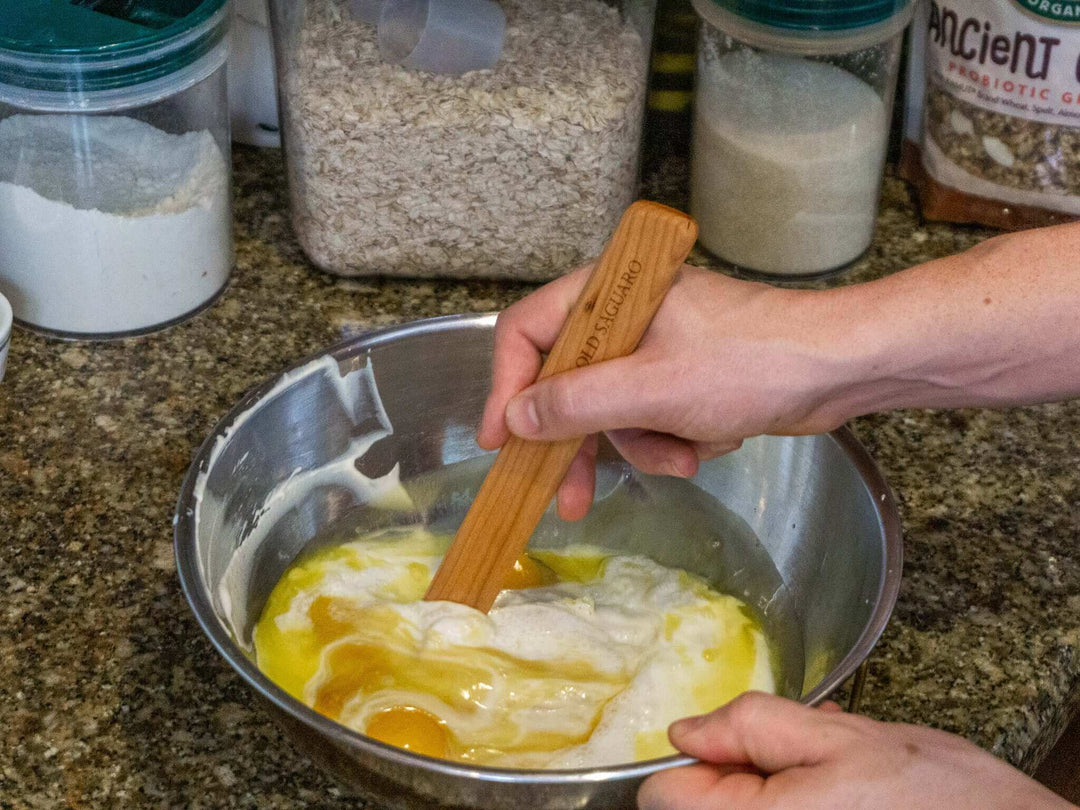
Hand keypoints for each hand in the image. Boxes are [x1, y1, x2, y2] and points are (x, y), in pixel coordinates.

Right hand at [477, 264, 858, 519]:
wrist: (838, 368)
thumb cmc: (750, 361)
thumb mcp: (651, 388)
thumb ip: (576, 403)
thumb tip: (517, 416)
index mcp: (610, 292)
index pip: (529, 333)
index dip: (506, 386)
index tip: (500, 440)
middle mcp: (625, 315)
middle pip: (568, 383)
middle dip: (580, 442)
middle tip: (567, 495)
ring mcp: (655, 347)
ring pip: (612, 411)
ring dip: (644, 444)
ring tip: (683, 456)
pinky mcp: (683, 376)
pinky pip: (651, 419)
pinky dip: (674, 439)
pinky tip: (708, 441)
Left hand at [638, 692, 1074, 809]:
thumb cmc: (937, 796)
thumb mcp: (841, 738)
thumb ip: (751, 727)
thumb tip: (684, 731)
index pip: (664, 794)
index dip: (696, 758)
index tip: (738, 745)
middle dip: (736, 775)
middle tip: (800, 760)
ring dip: (769, 791)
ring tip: (829, 780)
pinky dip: (793, 806)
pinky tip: (838, 799)